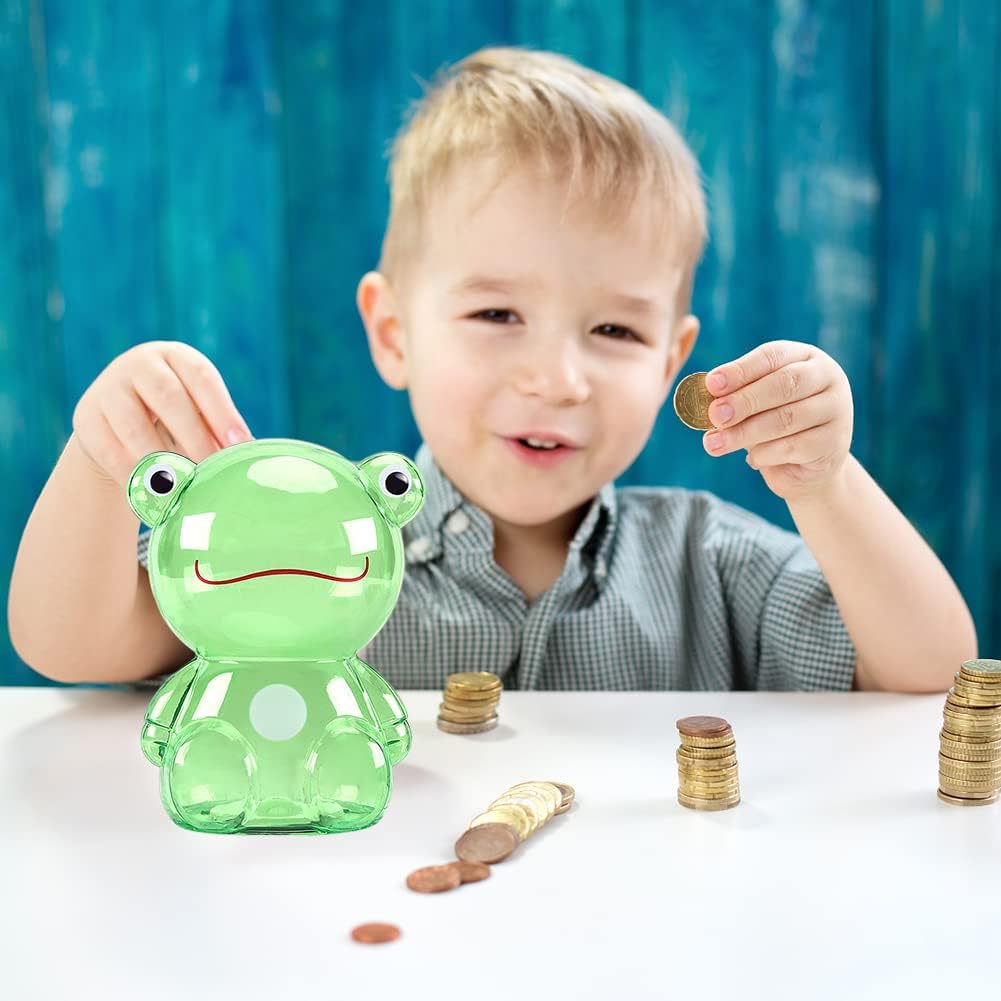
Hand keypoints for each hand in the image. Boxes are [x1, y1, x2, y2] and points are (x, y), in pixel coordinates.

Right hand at [72, 340, 253, 487]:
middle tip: (213, 471)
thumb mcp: (197, 411)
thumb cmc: (175, 417)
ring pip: (136, 427)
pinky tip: (154, 496)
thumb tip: (246, 455)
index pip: (202, 378)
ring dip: (163, 461)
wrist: (118, 421)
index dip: (223, 412)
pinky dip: (135, 476)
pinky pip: (111, 451)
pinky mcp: (86, 417)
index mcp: (177, 357)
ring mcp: (108, 388)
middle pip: (169, 398)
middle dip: (195, 438)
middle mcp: (140, 364)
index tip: (241, 444)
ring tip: (185, 487)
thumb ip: (218, 428)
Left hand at [701, 340, 852, 501]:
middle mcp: (827, 378)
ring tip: (714, 444)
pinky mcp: (834, 443)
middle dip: (744, 400)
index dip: (740, 370)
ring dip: (744, 432)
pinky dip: (765, 454)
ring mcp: (836, 410)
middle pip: (783, 384)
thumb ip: (735, 396)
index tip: (712, 384)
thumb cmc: (774, 426)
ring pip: (786, 418)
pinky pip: (793, 447)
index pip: (772, 357)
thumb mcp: (755, 405)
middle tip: (714, 415)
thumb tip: (706, 398)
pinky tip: (751, 460)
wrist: (808, 467)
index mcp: (804, 358)